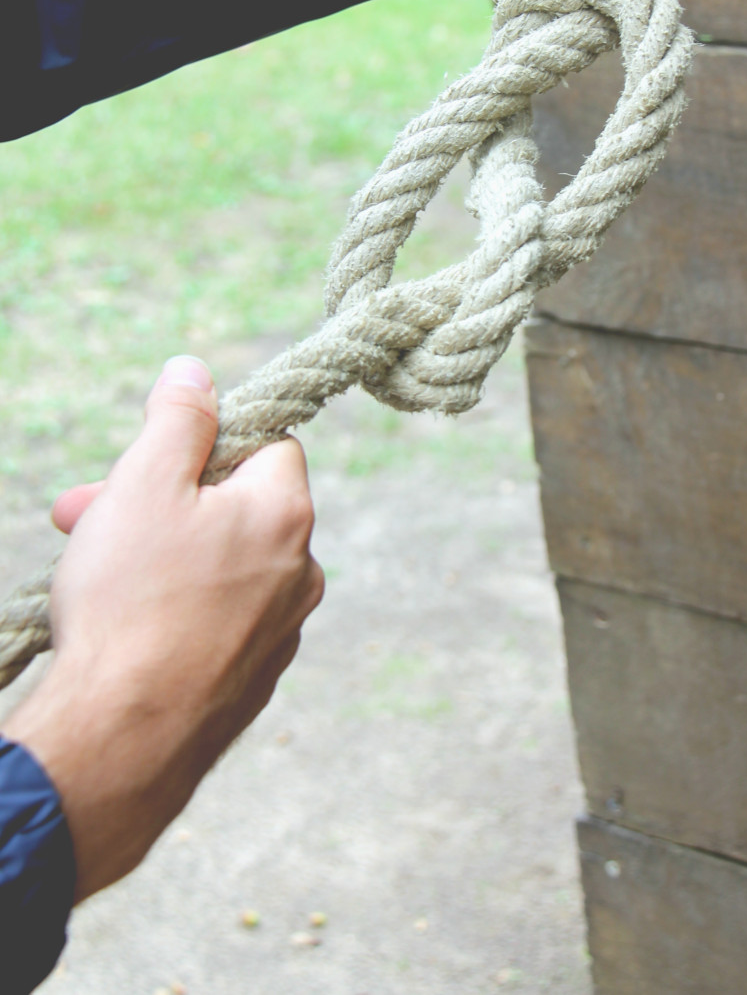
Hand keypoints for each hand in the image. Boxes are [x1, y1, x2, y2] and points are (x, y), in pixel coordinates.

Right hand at [4, 356, 323, 901]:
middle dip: (156, 501)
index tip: (141, 464)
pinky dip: (172, 612)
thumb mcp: (145, 483)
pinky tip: (121, 629)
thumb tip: (195, 369)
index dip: (199, 444)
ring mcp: (280, 633)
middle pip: (234, 506)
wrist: (120, 743)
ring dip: (158, 555)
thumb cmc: (131, 602)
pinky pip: (214, 621)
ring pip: (220, 566)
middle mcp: (300, 572)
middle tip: (80, 514)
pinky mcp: (251, 682)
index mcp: (286, 512)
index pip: (264, 443)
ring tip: (90, 573)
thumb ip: (179, 418)